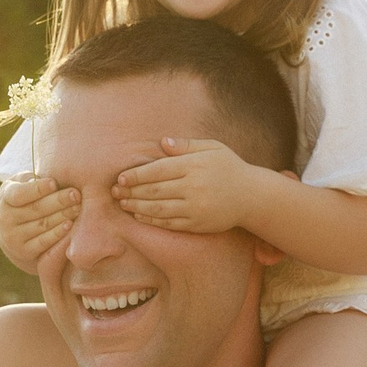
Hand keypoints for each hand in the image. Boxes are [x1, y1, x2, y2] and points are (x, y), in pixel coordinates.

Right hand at [0, 173, 80, 272]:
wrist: (12, 233)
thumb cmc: (25, 200)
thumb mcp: (21, 185)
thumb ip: (31, 179)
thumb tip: (50, 178)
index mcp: (6, 198)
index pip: (20, 193)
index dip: (37, 189)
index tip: (54, 183)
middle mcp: (6, 219)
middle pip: (36, 209)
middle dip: (58, 201)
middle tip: (76, 195)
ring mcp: (14, 238)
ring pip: (42, 225)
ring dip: (63, 216)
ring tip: (79, 208)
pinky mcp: (25, 252)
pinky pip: (44, 242)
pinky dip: (58, 234)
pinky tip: (70, 225)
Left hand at [113, 137, 269, 234]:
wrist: (252, 196)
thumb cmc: (229, 168)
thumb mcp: (213, 148)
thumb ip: (187, 145)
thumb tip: (162, 142)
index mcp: (194, 165)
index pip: (158, 170)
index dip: (136, 175)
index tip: (121, 178)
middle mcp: (193, 186)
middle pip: (155, 190)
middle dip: (132, 192)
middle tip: (115, 192)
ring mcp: (195, 207)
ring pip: (158, 208)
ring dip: (137, 207)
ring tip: (123, 204)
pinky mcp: (197, 224)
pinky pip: (169, 223)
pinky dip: (152, 220)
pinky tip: (140, 215)